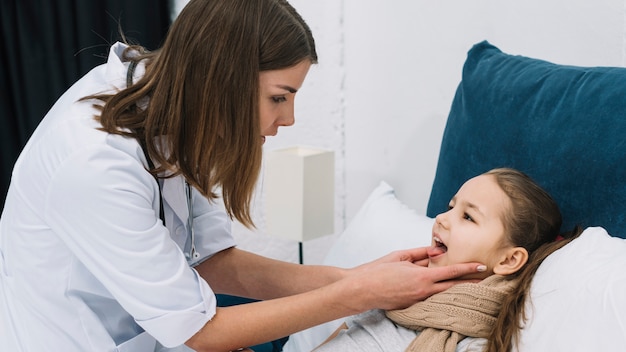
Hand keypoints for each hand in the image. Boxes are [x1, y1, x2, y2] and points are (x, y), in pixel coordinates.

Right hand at [345, 247, 484, 310]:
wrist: (362, 289)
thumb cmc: (378, 270)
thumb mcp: (401, 256)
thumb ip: (421, 253)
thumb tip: (437, 251)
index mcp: (422, 276)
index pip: (451, 272)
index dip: (468, 269)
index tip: (482, 266)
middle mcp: (423, 291)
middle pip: (453, 287)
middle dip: (470, 282)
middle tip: (485, 278)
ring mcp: (418, 300)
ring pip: (443, 294)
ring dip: (455, 288)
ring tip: (469, 284)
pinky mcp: (412, 306)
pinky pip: (430, 298)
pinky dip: (439, 293)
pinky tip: (445, 290)